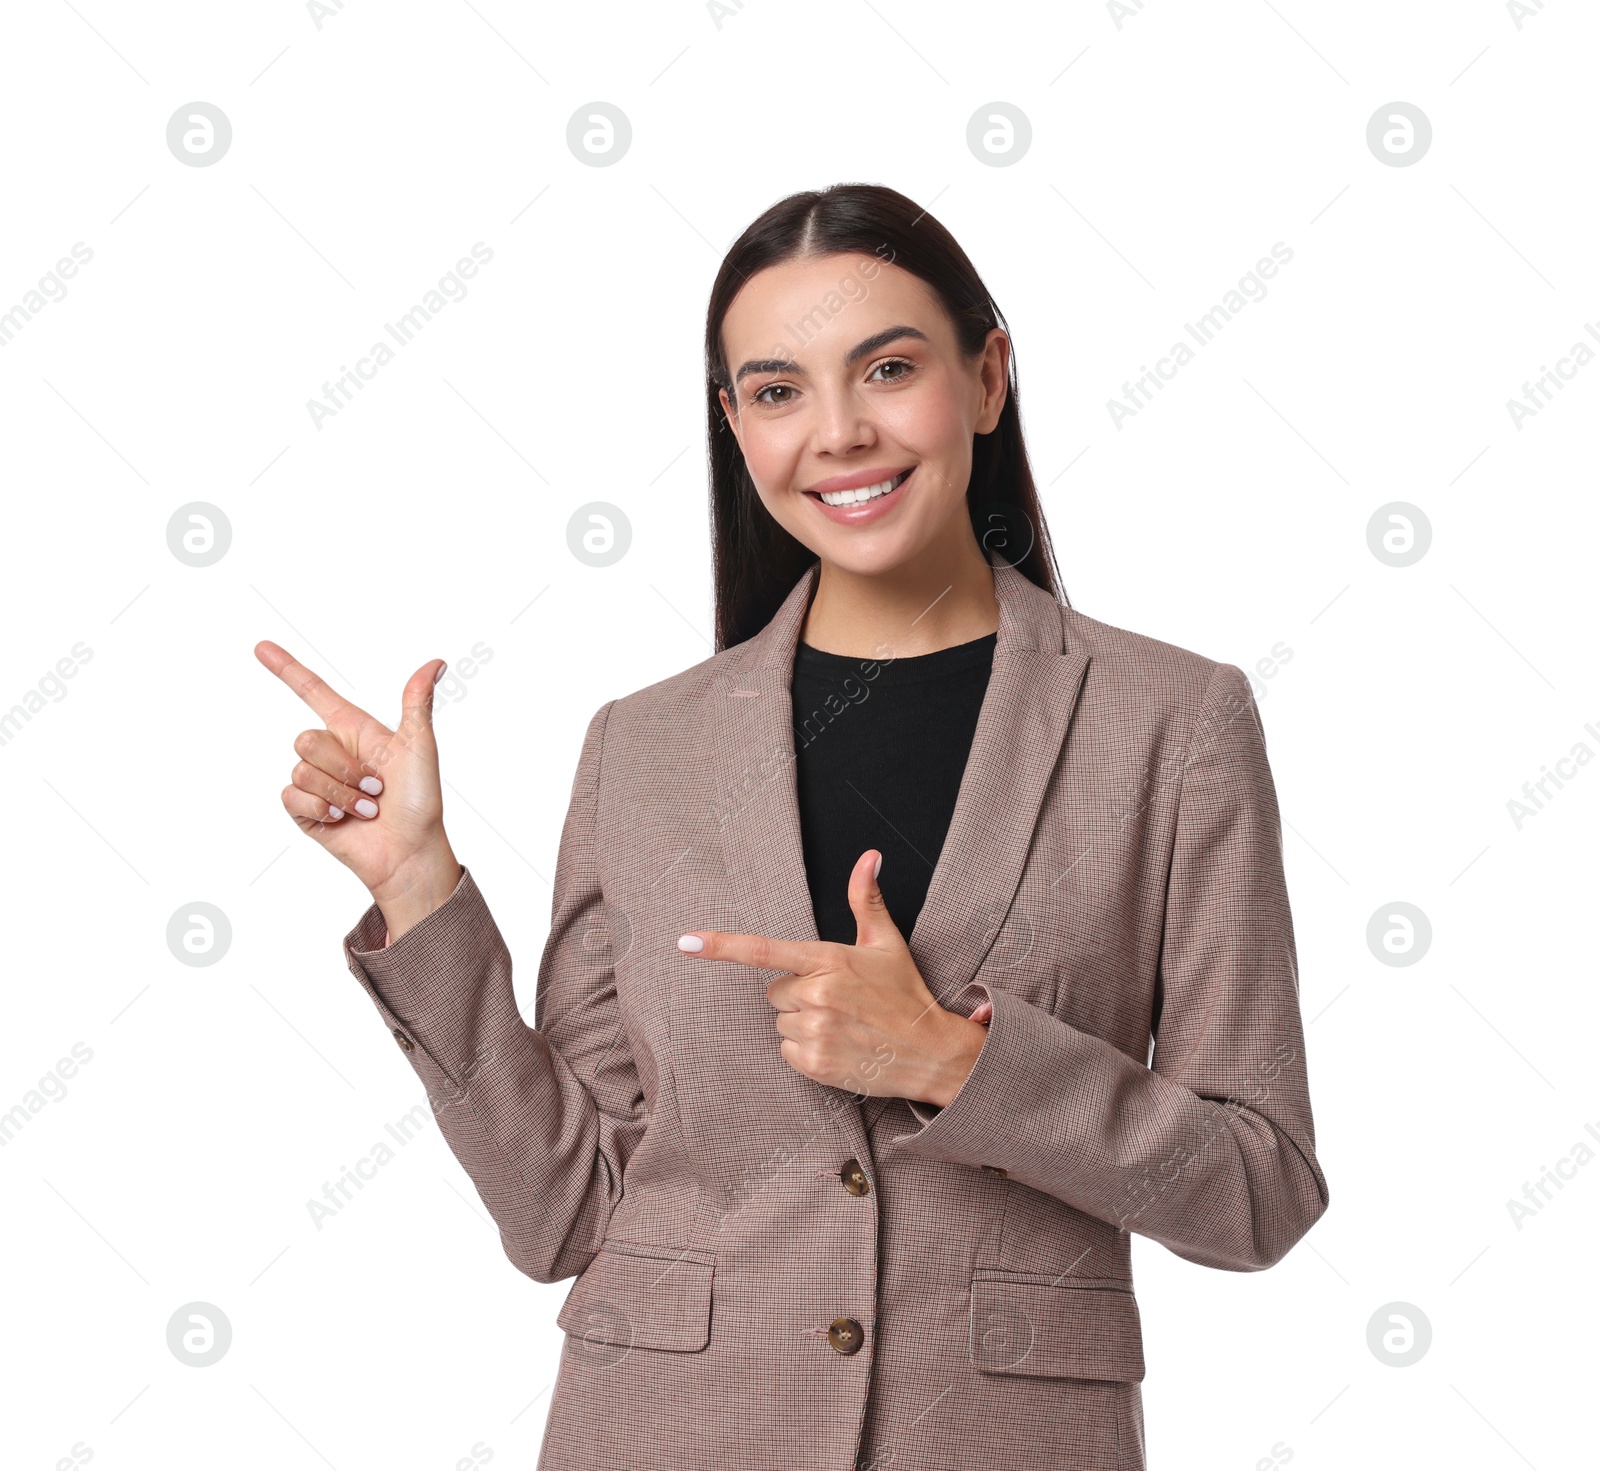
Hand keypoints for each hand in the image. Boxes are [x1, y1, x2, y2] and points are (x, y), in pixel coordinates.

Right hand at [254, 640, 457, 910]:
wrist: (409, 851)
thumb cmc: (420, 801)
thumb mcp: (420, 747)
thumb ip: (416, 703)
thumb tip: (435, 663)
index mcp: (356, 731)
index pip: (313, 692)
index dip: (287, 669)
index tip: (261, 647)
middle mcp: (333, 753)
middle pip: (306, 738)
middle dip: (343, 765)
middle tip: (375, 786)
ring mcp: (318, 782)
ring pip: (302, 769)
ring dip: (340, 792)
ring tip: (367, 807)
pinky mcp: (306, 810)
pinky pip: (293, 795)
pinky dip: (323, 808)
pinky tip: (344, 820)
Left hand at [676, 850, 990, 1105]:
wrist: (930, 1051)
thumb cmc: (904, 993)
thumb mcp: (887, 942)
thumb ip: (866, 898)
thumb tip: (869, 856)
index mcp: (828, 960)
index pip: (764, 951)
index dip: (721, 946)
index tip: (686, 942)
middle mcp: (818, 995)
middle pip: (775, 991)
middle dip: (798, 994)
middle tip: (838, 1000)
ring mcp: (815, 1030)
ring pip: (781, 1021)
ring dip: (803, 1022)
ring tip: (842, 1023)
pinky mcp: (815, 1063)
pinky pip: (787, 1051)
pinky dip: (807, 1050)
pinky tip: (838, 1045)